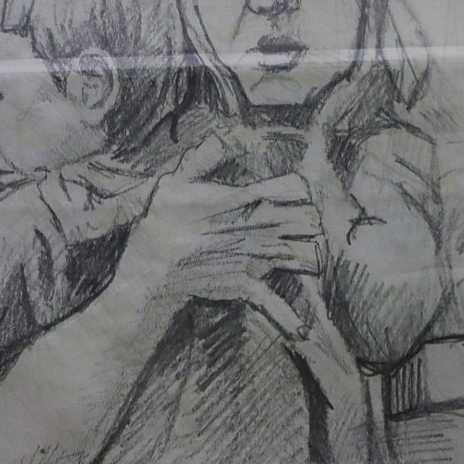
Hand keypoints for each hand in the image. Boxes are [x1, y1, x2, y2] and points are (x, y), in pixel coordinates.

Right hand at [126, 137, 324, 336]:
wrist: (145, 279)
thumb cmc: (156, 228)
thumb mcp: (170, 185)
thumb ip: (201, 160)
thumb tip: (229, 134)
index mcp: (227, 203)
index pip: (278, 190)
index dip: (296, 189)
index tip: (304, 189)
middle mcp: (242, 230)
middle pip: (294, 221)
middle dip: (310, 219)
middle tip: (317, 218)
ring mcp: (244, 260)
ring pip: (293, 254)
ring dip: (311, 253)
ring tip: (317, 250)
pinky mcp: (241, 285)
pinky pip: (270, 300)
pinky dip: (287, 316)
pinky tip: (302, 329)